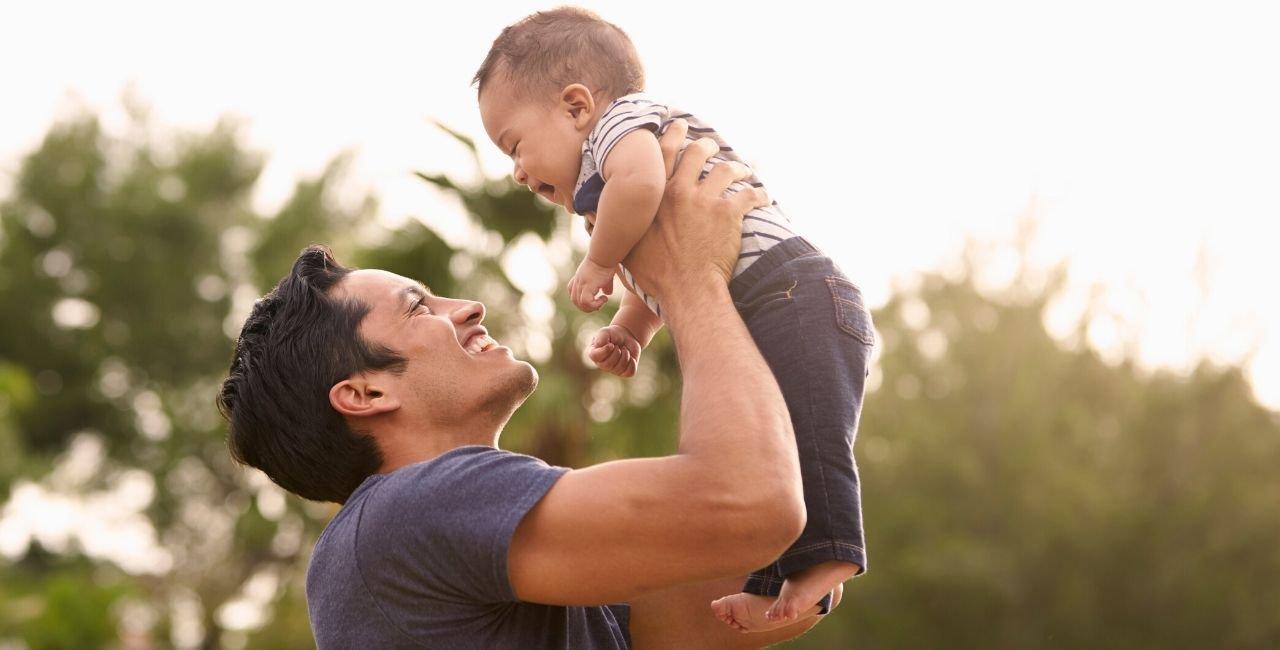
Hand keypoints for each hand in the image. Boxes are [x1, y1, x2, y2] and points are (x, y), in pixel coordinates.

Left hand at [567, 257, 615, 311]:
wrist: (605, 253)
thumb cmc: (607, 261)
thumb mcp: (604, 275)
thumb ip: (605, 285)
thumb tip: (607, 293)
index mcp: (580, 277)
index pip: (572, 291)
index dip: (580, 298)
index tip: (592, 298)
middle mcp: (578, 281)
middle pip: (574, 300)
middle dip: (586, 306)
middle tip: (598, 305)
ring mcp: (581, 284)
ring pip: (580, 303)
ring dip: (591, 307)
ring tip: (602, 301)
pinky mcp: (587, 286)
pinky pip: (586, 302)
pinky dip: (595, 304)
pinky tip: (604, 299)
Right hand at [587, 325, 641, 376]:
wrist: (626, 336)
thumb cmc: (613, 334)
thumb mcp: (605, 332)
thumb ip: (601, 337)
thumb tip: (605, 346)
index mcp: (594, 354)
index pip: (596, 357)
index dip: (605, 351)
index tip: (611, 344)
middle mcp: (602, 364)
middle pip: (607, 365)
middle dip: (616, 353)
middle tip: (618, 346)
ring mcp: (613, 370)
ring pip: (620, 368)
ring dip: (625, 356)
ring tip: (624, 349)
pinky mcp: (625, 372)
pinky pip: (629, 372)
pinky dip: (632, 363)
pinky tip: (630, 357)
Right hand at [622, 120, 770, 304]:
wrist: (686, 289)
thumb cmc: (655, 274)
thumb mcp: (624, 247)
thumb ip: (611, 227)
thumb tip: (592, 216)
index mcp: (655, 196)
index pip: (663, 154)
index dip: (672, 136)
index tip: (678, 126)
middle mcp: (679, 191)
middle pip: (696, 152)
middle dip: (705, 144)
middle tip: (711, 144)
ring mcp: (705, 199)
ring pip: (725, 168)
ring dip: (737, 167)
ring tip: (744, 169)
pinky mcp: (728, 213)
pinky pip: (748, 194)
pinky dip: (758, 194)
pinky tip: (764, 197)